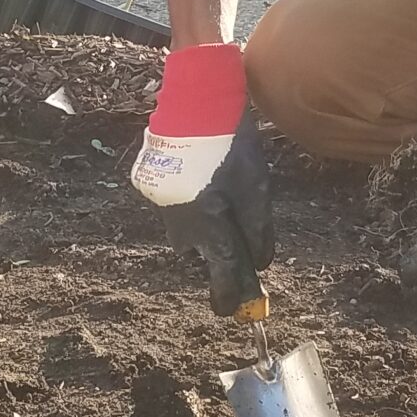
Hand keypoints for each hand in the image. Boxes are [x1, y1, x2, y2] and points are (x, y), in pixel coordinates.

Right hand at [130, 43, 274, 316]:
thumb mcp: (256, 190)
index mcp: (208, 230)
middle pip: (203, 258)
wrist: (193, 104)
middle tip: (239, 247)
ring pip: (191, 235)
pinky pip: (180, 211)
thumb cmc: (229, 147)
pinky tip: (207, 184)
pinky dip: (196, 208)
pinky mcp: (157, 190)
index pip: (222, 277)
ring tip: (225, 203)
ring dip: (208, 231)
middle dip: (220, 258)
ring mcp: (165, 208)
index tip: (234, 311)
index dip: (231, 297)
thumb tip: (260, 263)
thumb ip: (260, 232)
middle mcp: (181, 227)